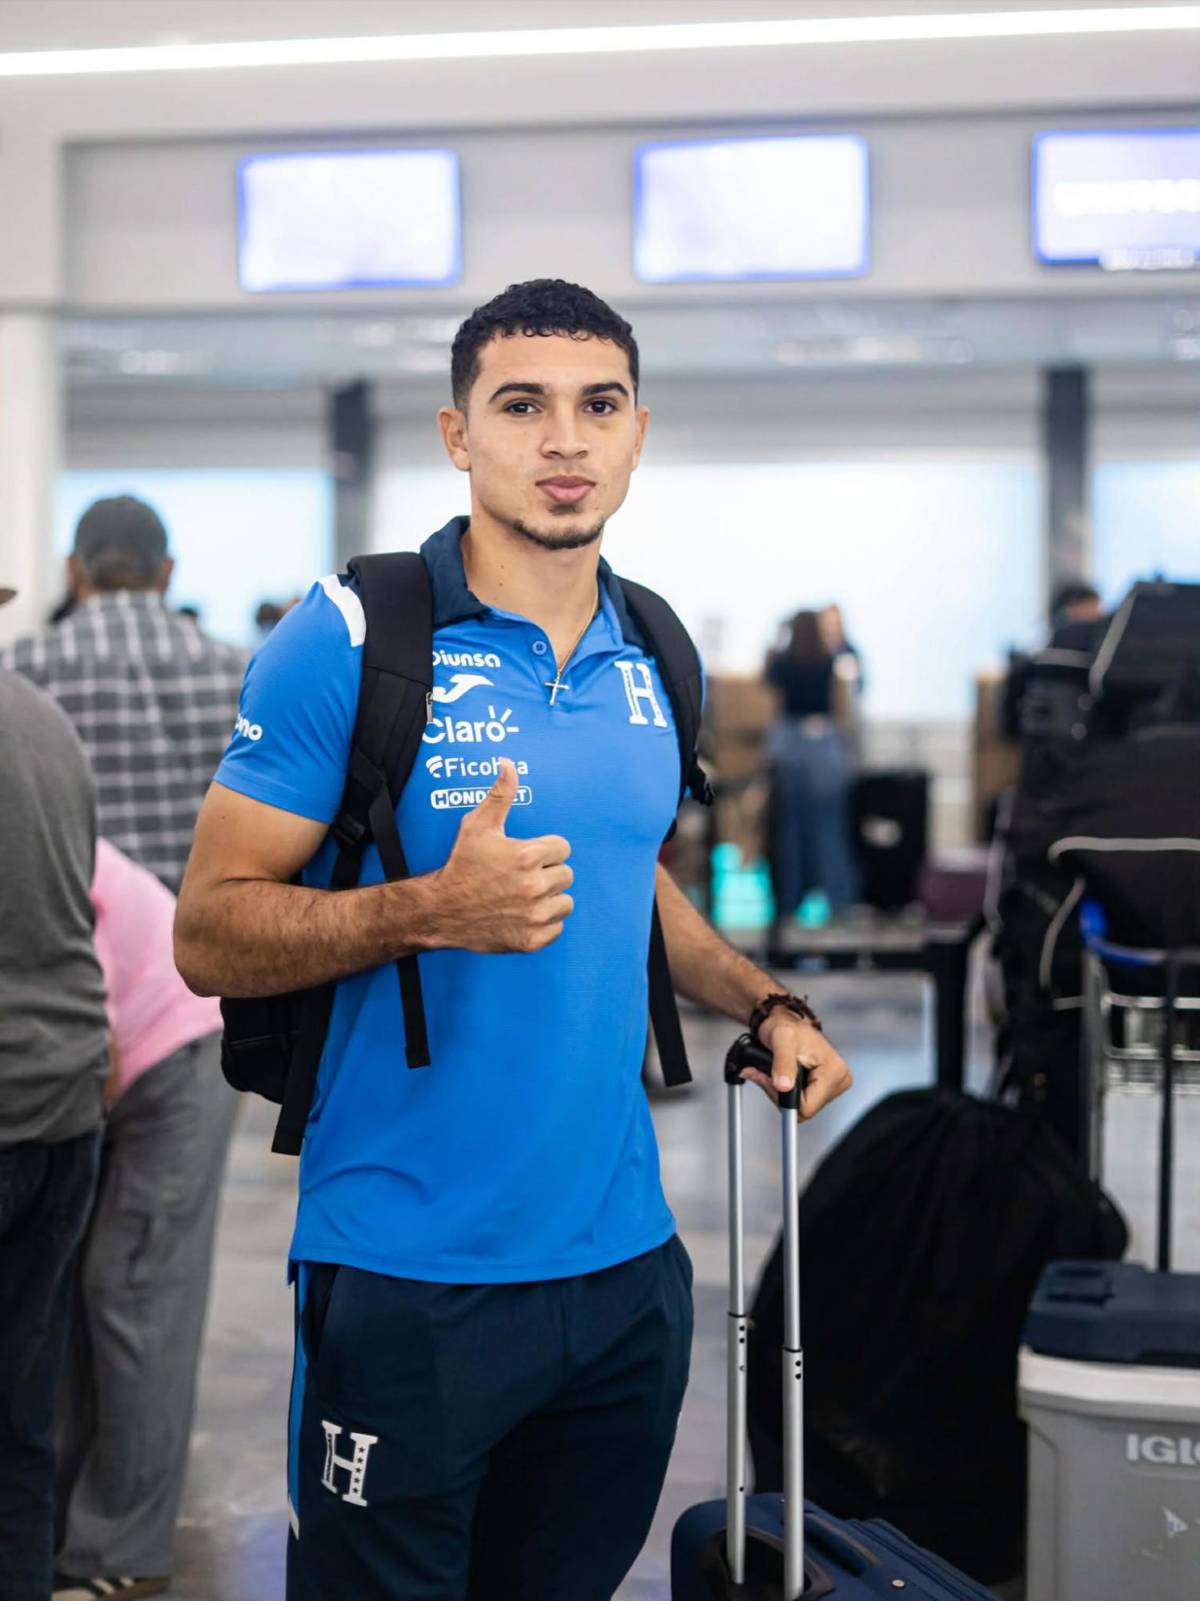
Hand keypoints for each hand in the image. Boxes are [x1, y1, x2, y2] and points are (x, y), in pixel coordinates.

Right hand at [429, 759, 573, 953]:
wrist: (441, 910)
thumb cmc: (461, 866)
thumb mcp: (477, 826)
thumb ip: (500, 794)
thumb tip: (508, 764)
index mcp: (527, 856)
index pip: (563, 848)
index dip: (545, 851)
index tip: (527, 856)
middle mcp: (534, 886)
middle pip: (566, 875)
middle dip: (547, 873)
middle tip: (521, 877)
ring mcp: (534, 915)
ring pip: (565, 902)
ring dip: (550, 899)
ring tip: (524, 895)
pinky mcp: (532, 939)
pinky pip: (557, 927)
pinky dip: (544, 923)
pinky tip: (523, 914)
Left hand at [740, 1009, 851, 1119]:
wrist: (785, 1021)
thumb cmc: (786, 1025)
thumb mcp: (781, 1039)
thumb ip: (783, 1062)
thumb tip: (784, 1087)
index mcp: (834, 1071)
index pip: (807, 1107)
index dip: (783, 1097)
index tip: (771, 1078)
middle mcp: (838, 1081)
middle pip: (804, 1110)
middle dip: (779, 1094)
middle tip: (768, 1074)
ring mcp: (832, 1086)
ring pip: (800, 1107)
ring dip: (779, 1092)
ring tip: (773, 1072)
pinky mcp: (823, 1087)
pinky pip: (800, 1102)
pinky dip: (784, 1091)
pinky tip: (778, 1076)